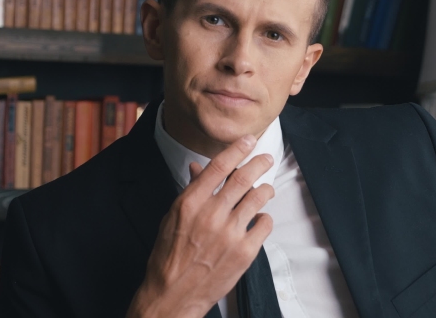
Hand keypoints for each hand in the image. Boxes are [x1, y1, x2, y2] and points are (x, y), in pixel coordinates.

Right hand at [126, 135, 275, 317]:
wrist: (172, 294)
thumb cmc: (169, 256)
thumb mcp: (173, 218)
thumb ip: (191, 192)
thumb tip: (200, 168)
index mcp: (190, 203)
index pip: (219, 166)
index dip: (237, 149)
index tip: (249, 141)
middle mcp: (211, 215)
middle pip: (243, 178)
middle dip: (260, 163)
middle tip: (266, 159)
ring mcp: (230, 234)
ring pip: (258, 197)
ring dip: (265, 189)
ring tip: (266, 189)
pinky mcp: (245, 251)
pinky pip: (265, 223)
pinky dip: (265, 217)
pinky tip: (259, 219)